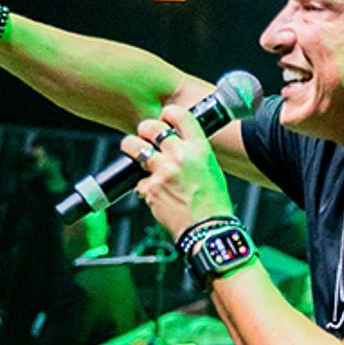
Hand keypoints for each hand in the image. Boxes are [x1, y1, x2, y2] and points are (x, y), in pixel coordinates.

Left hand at [122, 103, 232, 240]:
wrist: (207, 229)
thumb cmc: (212, 204)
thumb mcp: (210, 168)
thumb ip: (193, 153)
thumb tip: (176, 144)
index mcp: (199, 148)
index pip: (178, 115)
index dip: (166, 115)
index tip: (163, 119)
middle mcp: (180, 155)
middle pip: (151, 127)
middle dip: (143, 129)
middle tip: (143, 136)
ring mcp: (163, 171)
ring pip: (134, 147)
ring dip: (131, 148)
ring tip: (134, 154)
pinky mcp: (150, 188)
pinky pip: (139, 180)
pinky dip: (144, 186)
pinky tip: (155, 193)